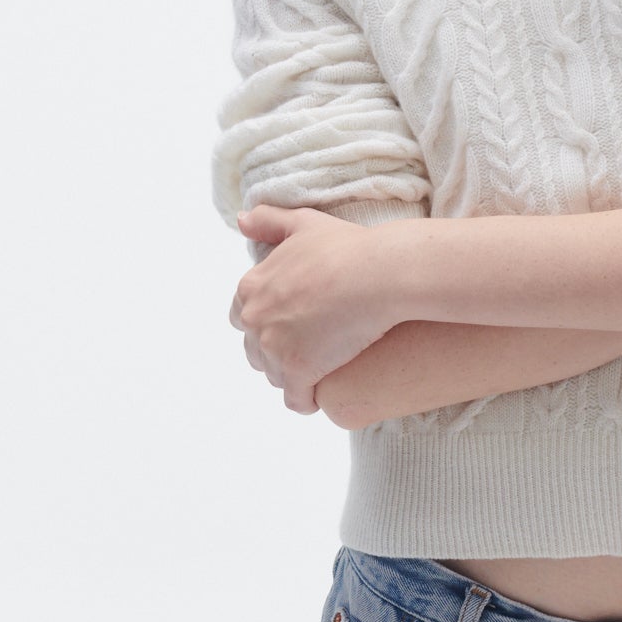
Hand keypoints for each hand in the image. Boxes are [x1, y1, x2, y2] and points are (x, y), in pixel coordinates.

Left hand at [230, 205, 411, 413]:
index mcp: (251, 287)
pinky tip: (321, 396)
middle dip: (278, 352)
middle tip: (312, 347)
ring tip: (320, 369)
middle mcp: (255, 319)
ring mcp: (274, 348)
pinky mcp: (299, 371)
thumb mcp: (304, 223)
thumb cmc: (347, 247)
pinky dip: (306, 400)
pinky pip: (296, 399)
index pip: (244, 317)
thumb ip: (269, 221)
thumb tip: (241, 220)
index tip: (295, 323)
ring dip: (293, 376)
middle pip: (257, 350)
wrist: (379, 274)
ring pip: (275, 375)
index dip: (270, 322)